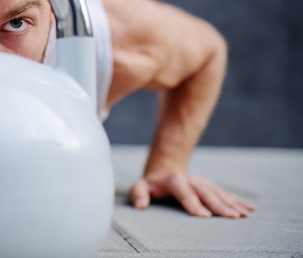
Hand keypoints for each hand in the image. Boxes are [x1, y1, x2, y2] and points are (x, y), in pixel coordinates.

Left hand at [130, 172, 255, 217]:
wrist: (164, 171)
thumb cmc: (151, 185)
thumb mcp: (141, 186)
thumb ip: (139, 194)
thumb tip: (140, 206)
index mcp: (174, 180)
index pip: (184, 192)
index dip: (194, 203)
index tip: (204, 216)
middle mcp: (191, 180)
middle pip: (206, 192)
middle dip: (220, 205)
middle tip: (233, 217)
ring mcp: (203, 182)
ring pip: (219, 192)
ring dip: (233, 203)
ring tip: (245, 214)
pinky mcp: (211, 186)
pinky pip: (226, 193)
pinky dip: (239, 200)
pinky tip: (251, 208)